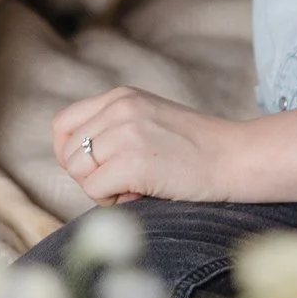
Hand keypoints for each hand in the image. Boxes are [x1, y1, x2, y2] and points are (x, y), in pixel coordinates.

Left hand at [53, 87, 239, 204]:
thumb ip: (111, 128)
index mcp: (119, 96)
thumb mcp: (147, 120)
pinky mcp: (132, 162)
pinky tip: (141, 193)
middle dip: (89, 176)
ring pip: (79, 172)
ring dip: (101, 188)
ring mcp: (125, 133)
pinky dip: (113, 200)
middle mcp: (118, 108)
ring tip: (134, 185)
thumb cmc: (193, 149)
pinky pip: (95, 191)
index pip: (63, 124)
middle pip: (68, 153)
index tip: (95, 169)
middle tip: (124, 180)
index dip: (71, 153)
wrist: (234, 157)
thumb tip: (72, 160)